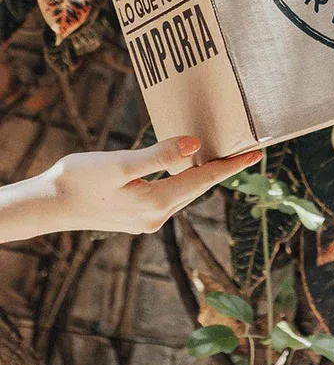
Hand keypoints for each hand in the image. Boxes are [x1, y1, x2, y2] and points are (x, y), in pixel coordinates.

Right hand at [0, 136, 261, 242]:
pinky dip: (183, 179)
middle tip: (246, 151)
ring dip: (203, 174)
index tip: (256, 153)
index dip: (231, 165)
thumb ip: (158, 155)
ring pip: (184, 192)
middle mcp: (156, 216)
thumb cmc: (79, 180)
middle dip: (222, 169)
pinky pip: (170, 194)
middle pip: (198, 188)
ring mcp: (145, 219)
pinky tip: (186, 168)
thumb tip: (194, 145)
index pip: (203, 179)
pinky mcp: (135, 215)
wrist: (47, 204)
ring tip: (223, 156)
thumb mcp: (120, 164)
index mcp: (156, 203)